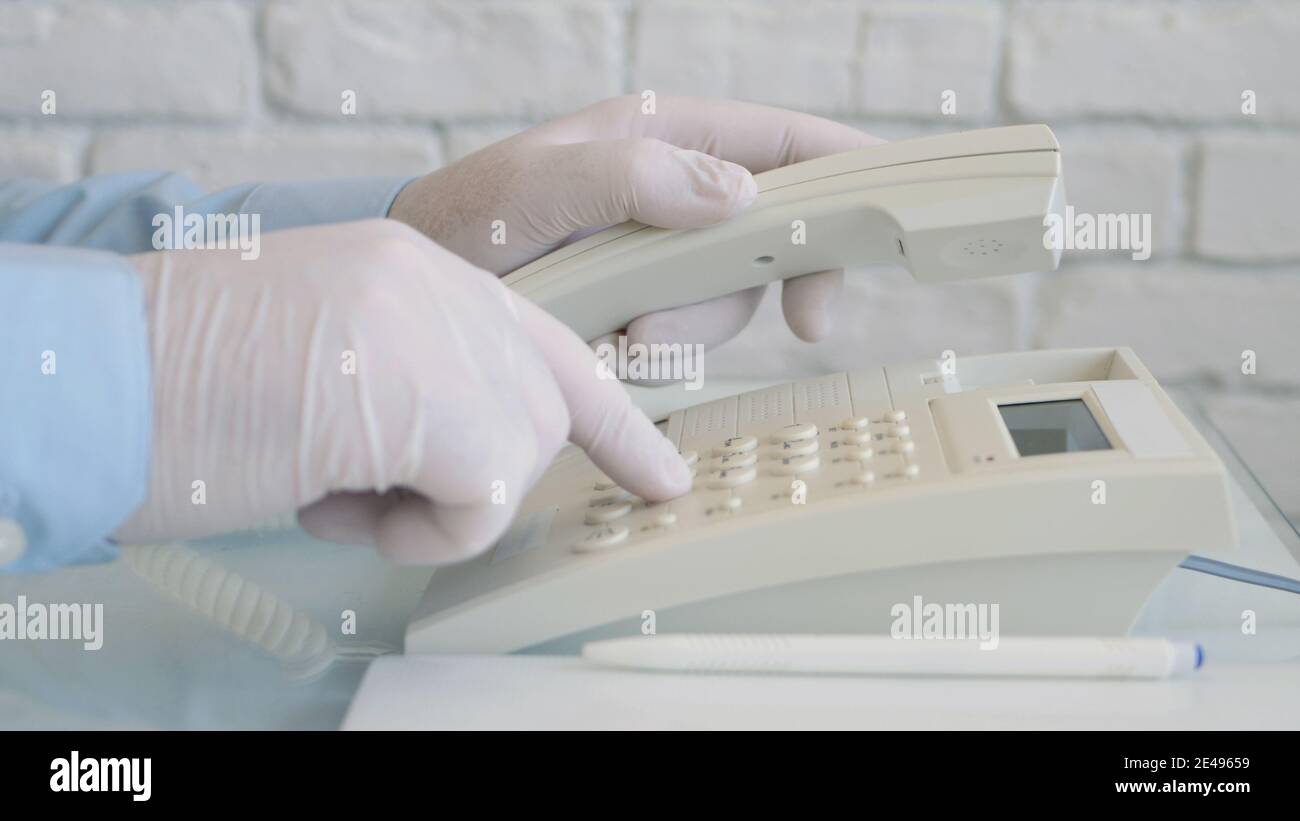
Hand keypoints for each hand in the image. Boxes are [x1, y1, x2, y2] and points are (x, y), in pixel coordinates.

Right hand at [115, 220, 690, 563]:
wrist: (96, 374)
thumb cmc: (179, 383)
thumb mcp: (320, 357)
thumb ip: (410, 378)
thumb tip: (457, 452)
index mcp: (411, 272)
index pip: (543, 344)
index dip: (606, 416)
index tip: (657, 471)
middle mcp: (443, 287)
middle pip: (541, 409)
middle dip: (484, 473)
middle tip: (381, 490)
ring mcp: (449, 335)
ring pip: (516, 461)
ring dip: (426, 504)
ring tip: (324, 477)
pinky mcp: (445, 404)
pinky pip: (484, 508)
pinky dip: (416, 533)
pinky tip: (331, 495)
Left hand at [389, 95, 881, 348]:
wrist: (422, 295)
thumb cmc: (465, 223)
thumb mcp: (534, 189)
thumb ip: (630, 179)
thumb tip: (740, 194)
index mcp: (662, 135)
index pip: (781, 140)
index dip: (844, 168)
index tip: (886, 207)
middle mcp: (675, 190)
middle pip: (773, 236)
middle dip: (746, 289)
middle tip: (699, 322)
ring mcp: (663, 250)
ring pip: (731, 297)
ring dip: (685, 328)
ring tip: (617, 331)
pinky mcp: (646, 301)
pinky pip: (689, 336)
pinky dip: (658, 351)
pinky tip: (609, 344)